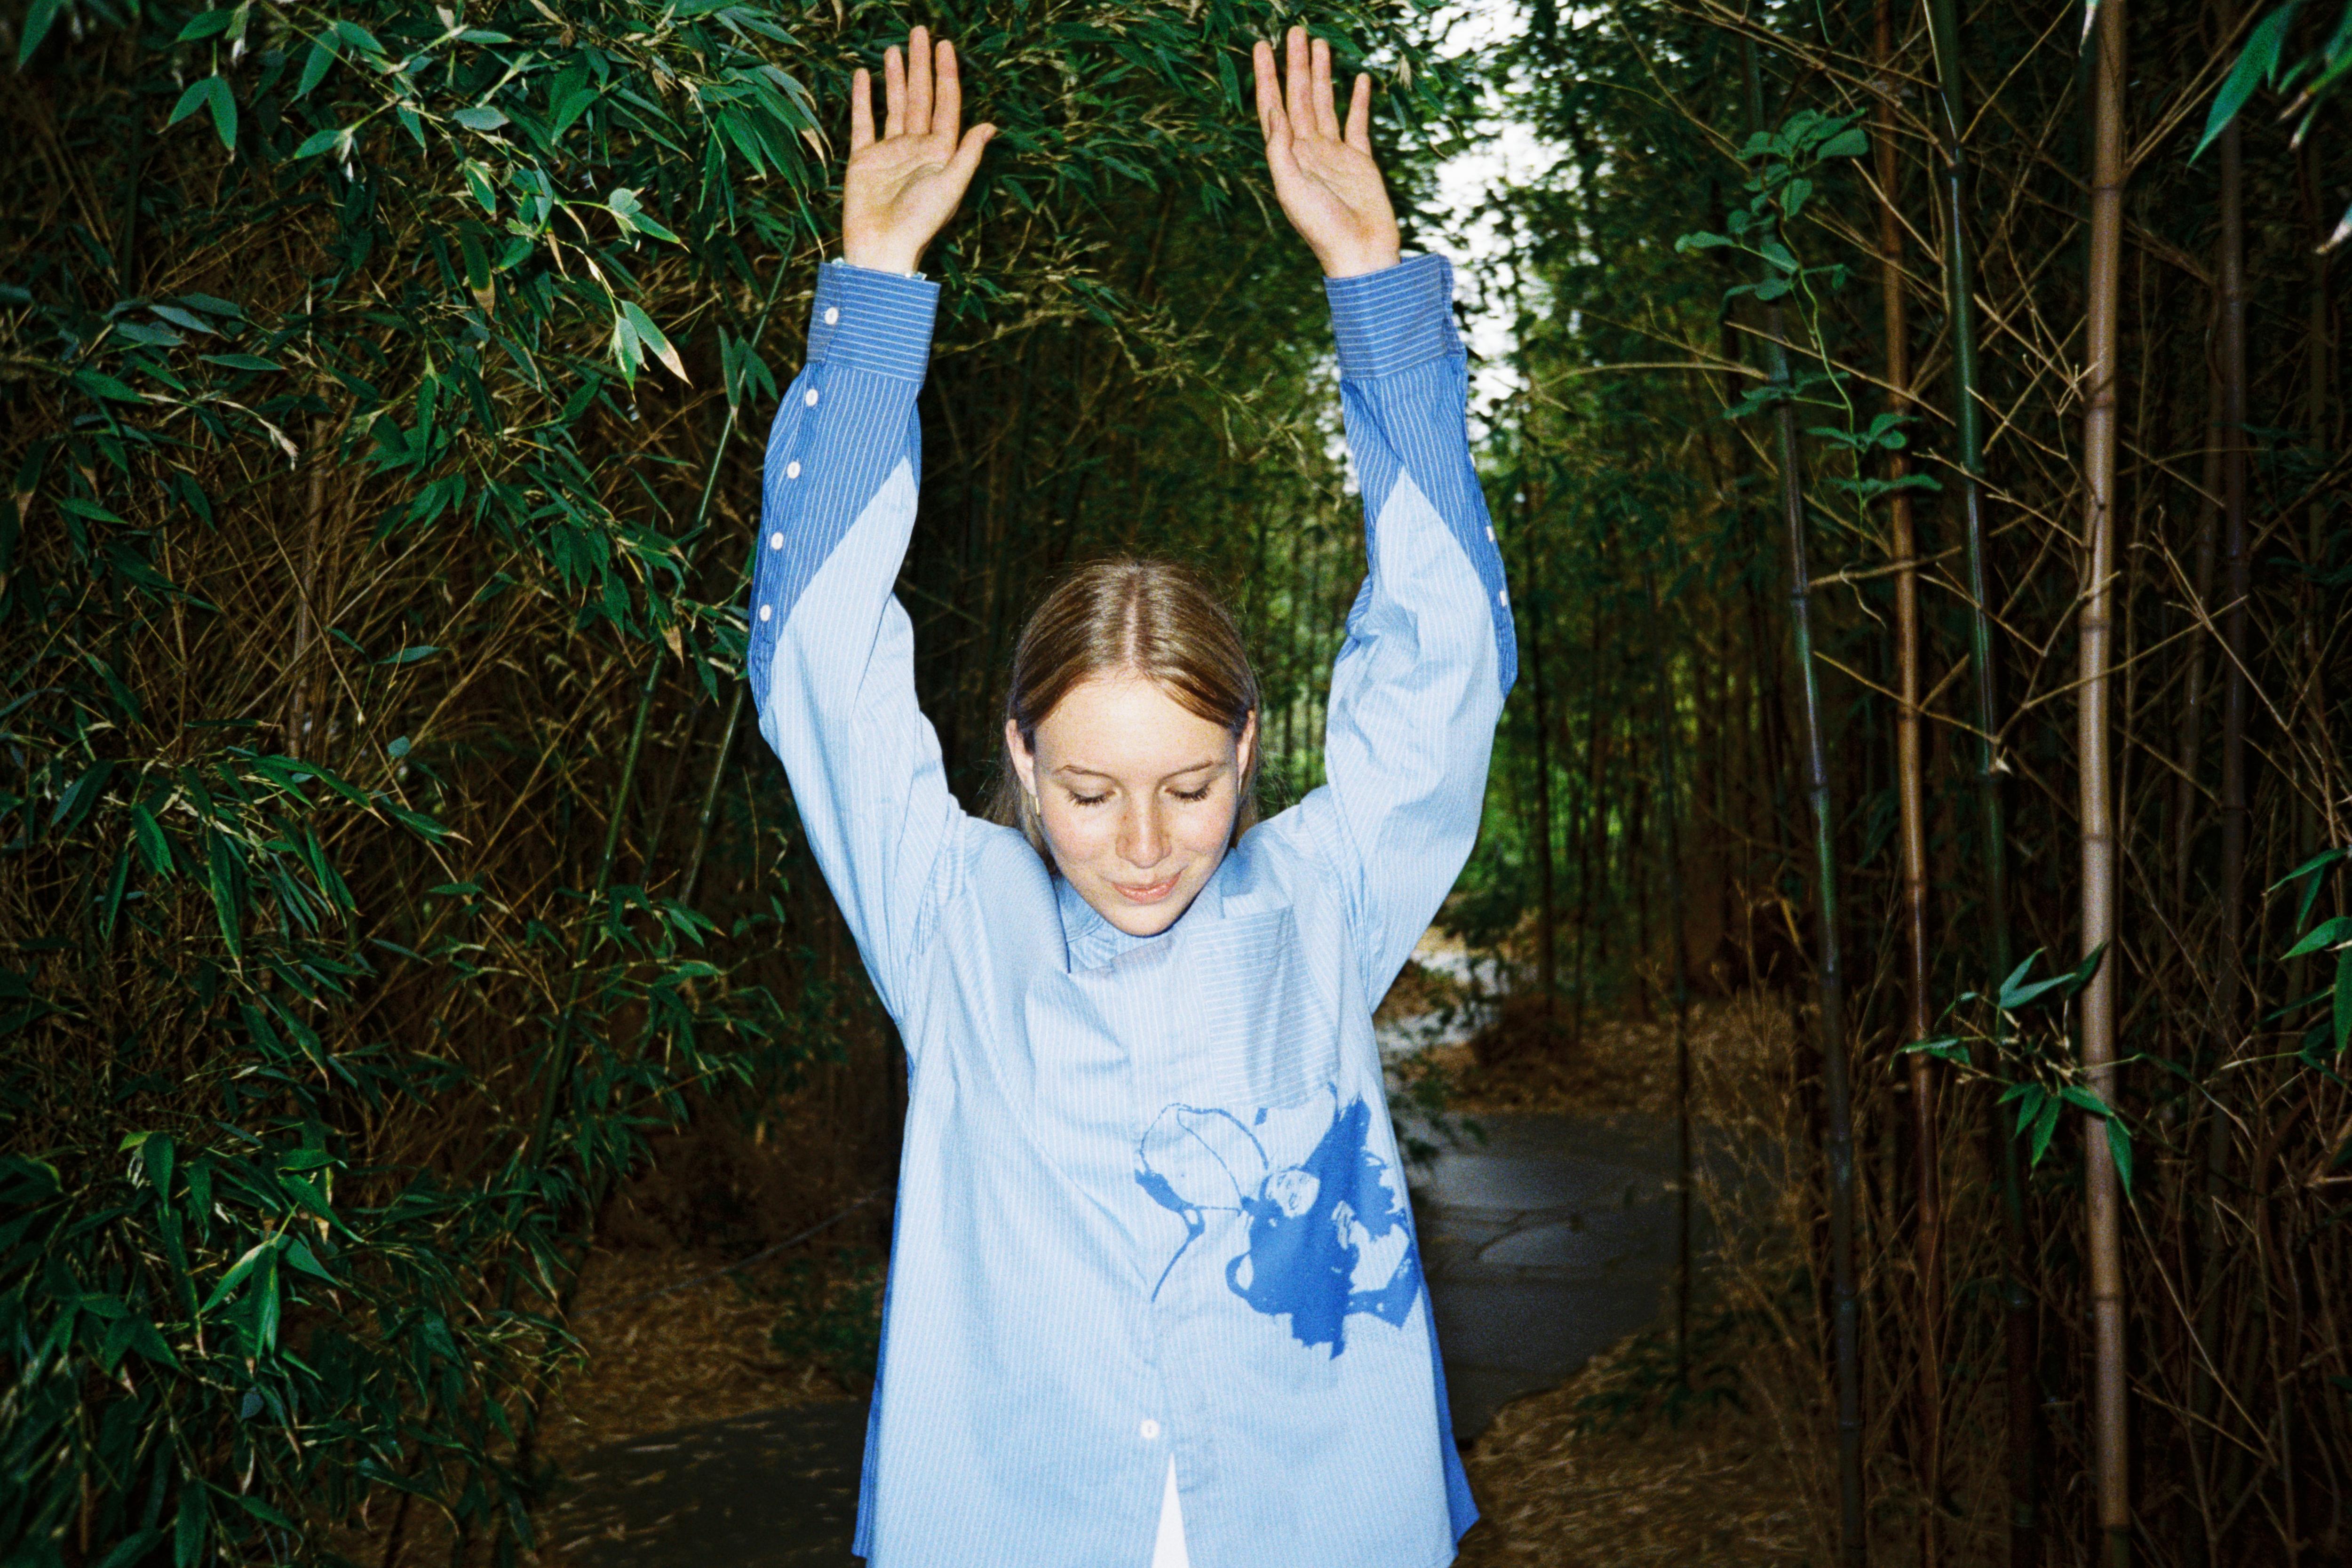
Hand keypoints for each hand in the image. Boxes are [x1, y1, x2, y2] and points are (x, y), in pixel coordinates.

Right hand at [843, 27, 995, 274]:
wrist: (881, 249)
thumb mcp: (951, 187)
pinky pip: (863, 122)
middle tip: (921, 31)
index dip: (946, 74)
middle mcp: (917, 148)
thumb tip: (990, 125)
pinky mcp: (864, 160)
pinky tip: (863, 76)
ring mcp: (890, 152)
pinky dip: (863, 99)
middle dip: (922, 65)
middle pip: (921, 97)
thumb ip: (968, 154)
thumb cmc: (920, 223)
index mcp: (941, 153)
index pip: (946, 104)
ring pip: (894, 104)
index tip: (946, 46)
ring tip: (896, 48)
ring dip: (896, 77)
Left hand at [1253, 27, 1400, 278]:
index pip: (1273, 108)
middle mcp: (1308, 151)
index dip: (1266, 77)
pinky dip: (1357, 101)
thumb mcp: (1292, 190)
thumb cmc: (1322, 230)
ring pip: (1325, 104)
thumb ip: (1280, 151)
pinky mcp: (1361, 162)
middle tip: (1294, 31)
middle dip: (1295, 64)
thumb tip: (1274, 110)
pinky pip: (1357, 123)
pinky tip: (1358, 79)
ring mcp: (1335, 155)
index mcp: (1287, 158)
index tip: (1261, 46)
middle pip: (1299, 98)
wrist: (1361, 255)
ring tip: (1319, 43)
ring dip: (1321, 74)